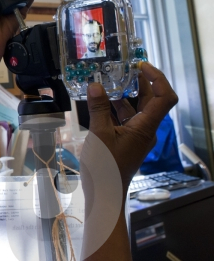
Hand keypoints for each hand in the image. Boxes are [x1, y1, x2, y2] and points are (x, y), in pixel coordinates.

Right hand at [81, 62, 177, 191]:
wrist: (104, 195)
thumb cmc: (104, 168)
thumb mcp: (99, 134)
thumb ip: (98, 109)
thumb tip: (96, 85)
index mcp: (145, 127)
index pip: (164, 98)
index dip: (158, 78)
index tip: (141, 65)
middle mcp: (145, 130)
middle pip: (151, 100)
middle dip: (140, 82)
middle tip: (123, 67)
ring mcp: (136, 136)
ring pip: (136, 109)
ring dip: (124, 94)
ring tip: (107, 81)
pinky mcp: (126, 141)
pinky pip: (125, 119)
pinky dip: (115, 107)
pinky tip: (99, 102)